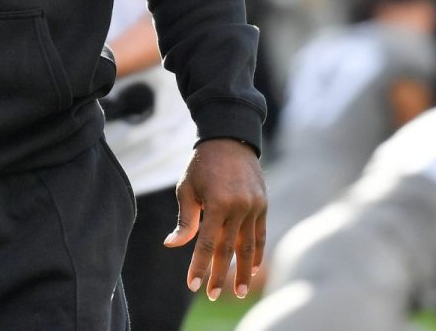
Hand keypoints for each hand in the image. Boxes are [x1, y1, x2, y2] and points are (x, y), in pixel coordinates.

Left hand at [165, 138, 266, 300]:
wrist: (229, 139)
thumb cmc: (202, 165)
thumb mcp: (187, 188)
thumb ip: (185, 219)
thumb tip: (172, 245)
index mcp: (218, 204)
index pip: (208, 243)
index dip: (199, 266)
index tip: (192, 284)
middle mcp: (240, 207)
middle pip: (229, 249)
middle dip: (220, 275)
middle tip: (212, 294)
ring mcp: (254, 206)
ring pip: (248, 246)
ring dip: (242, 270)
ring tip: (237, 291)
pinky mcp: (263, 205)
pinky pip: (261, 234)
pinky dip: (257, 252)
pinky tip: (252, 268)